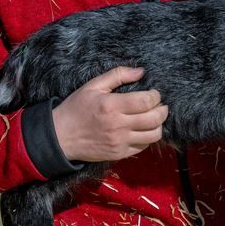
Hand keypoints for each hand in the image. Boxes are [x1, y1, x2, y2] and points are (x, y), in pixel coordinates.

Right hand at [51, 66, 167, 162]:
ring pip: (153, 135)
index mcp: (112, 105)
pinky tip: (142, 130)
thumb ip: (117, 75)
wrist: (61, 136)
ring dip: (158, 125)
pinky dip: (148, 138)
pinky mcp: (119, 154)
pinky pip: (143, 147)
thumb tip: (141, 71)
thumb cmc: (76, 108)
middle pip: (154, 119)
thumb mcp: (92, 86)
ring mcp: (120, 142)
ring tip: (153, 118)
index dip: (156, 96)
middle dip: (163, 110)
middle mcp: (118, 125)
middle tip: (160, 105)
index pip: (146, 101)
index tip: (154, 93)